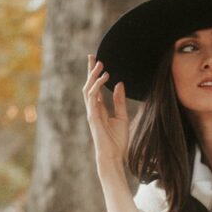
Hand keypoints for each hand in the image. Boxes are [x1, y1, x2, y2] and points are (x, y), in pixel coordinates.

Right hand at [83, 54, 128, 180]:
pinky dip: (97, 86)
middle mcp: (94, 109)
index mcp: (100, 109)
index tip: (98, 62)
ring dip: (93, 75)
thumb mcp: (123, 117)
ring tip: (101, 63)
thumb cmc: (118, 141)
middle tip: (92, 56)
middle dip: (90, 71)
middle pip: (89, 86)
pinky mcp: (93, 116)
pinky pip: (92, 97)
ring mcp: (92, 112)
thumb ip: (120, 101)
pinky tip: (104, 77)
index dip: (96, 75)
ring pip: (89, 89)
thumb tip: (120, 84)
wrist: (114, 156)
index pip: (96, 88)